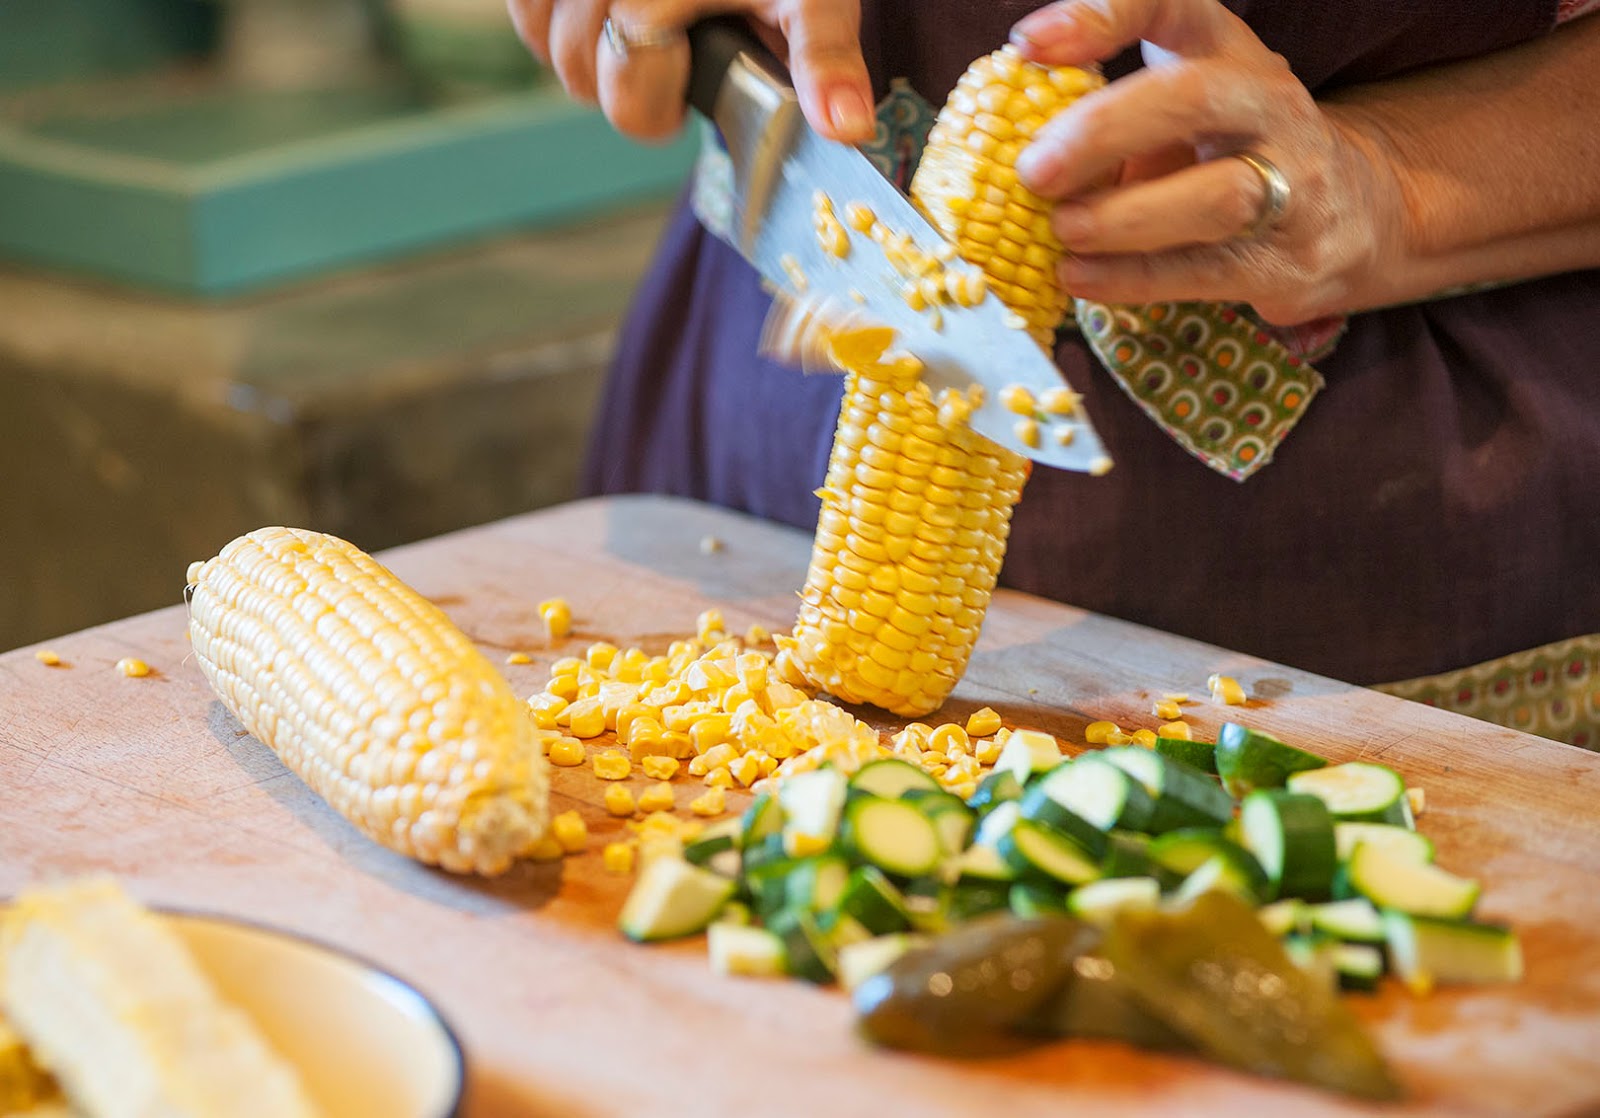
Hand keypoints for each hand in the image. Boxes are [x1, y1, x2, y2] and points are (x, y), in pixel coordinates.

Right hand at [508, 0, 872, 144]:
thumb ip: (824, 60)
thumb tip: (847, 128)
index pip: (626, 98)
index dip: (658, 112)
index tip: (688, 92)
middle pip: (579, 75)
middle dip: (626, 84)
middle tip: (673, 54)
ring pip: (542, 39)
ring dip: (587, 52)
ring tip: (645, 28)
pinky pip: (524, 7)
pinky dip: (553, 17)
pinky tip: (604, 11)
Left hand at [1010, 0, 1395, 323]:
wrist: (1353, 214)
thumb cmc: (1226, 154)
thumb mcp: (1175, 113)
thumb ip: (1105, 121)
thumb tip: (997, 152)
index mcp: (1226, 52)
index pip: (1174, 5)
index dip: (1102, 15)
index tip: (1031, 44)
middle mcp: (1267, 104)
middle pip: (1193, 100)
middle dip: (1104, 133)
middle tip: (1035, 170)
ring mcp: (1292, 183)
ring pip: (1216, 196)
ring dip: (1125, 219)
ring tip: (1060, 232)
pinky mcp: (1289, 261)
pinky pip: (1208, 272)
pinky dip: (1135, 279)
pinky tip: (1080, 278)